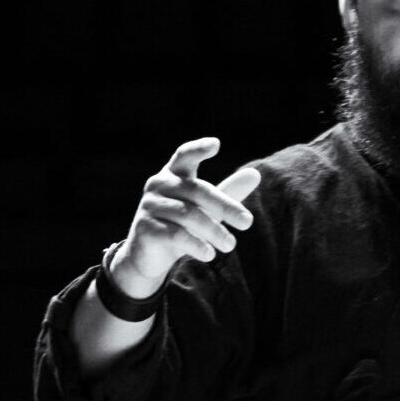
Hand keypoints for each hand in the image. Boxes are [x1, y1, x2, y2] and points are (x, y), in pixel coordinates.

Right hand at [110, 137, 261, 297]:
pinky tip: (210, 254)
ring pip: (188, 214)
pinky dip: (195, 244)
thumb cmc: (182, 225)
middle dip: (225, 206)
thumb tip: (255, 174)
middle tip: (247, 222)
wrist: (149, 256)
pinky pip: (175, 234)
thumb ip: (228, 192)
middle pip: (197, 190)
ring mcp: (149, 205)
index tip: (215, 144)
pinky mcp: (144, 228)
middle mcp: (158, 185)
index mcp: (173, 175)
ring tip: (230, 245)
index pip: (184, 156)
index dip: (198, 149)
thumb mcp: (206, 209)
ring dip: (214, 231)